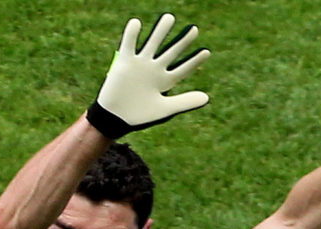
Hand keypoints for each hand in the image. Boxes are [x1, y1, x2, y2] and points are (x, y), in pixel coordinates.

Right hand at [87, 15, 210, 137]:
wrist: (113, 119)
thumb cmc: (138, 117)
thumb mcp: (163, 109)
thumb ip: (184, 102)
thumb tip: (207, 98)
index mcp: (164, 81)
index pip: (183, 69)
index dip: (194, 61)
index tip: (206, 52)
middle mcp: (154, 69)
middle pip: (172, 52)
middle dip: (183, 41)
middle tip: (194, 30)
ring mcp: (140, 64)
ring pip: (153, 42)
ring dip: (161, 30)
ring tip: (169, 18)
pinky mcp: (125, 62)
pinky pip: (129, 44)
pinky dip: (131, 34)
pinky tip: (136, 23)